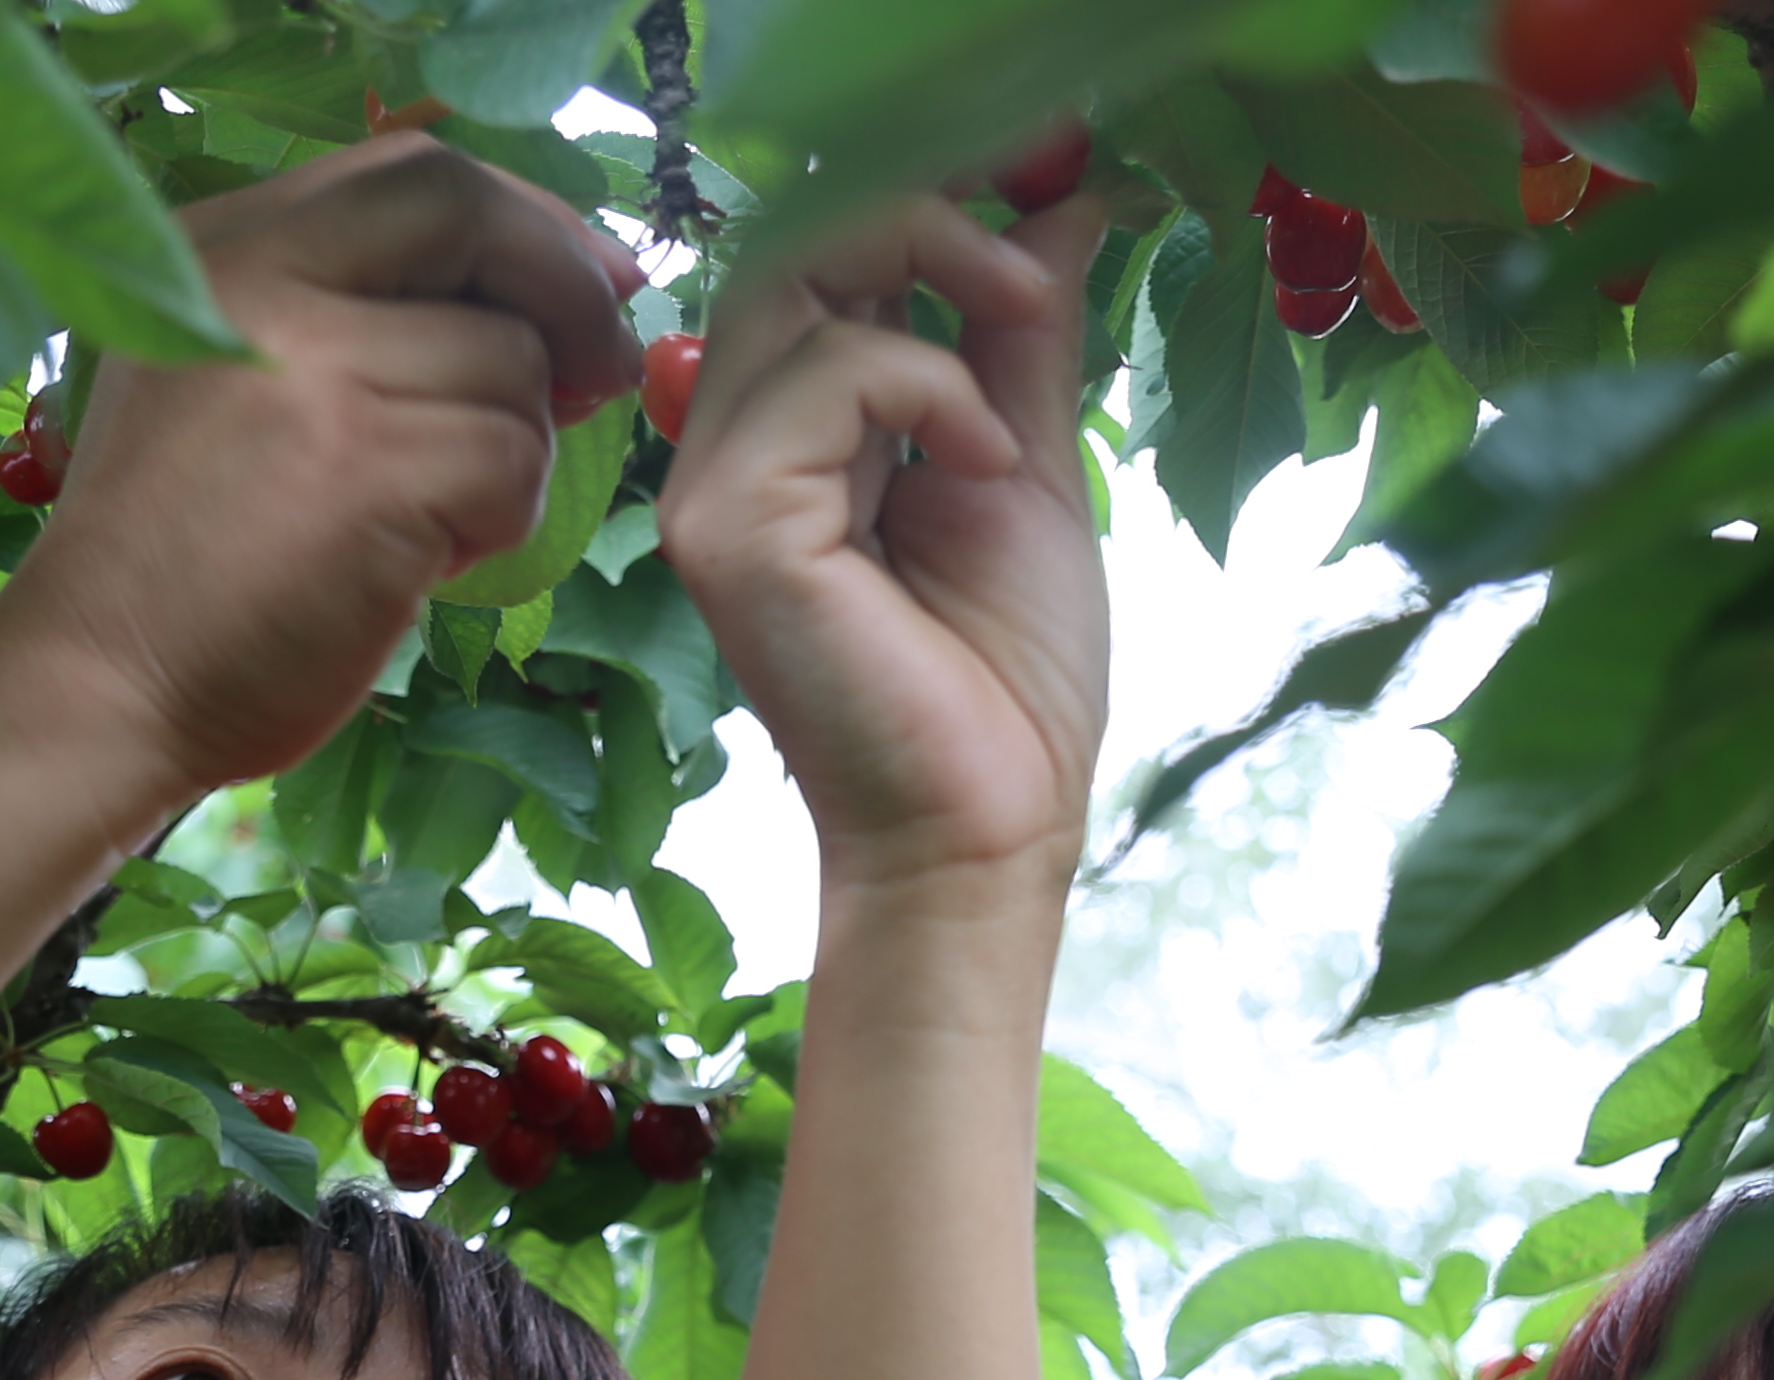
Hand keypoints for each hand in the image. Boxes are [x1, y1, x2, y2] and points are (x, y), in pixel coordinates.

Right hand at [0, 140, 646, 805]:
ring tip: (433, 517)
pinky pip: (511, 459)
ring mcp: (312, 366)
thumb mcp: (246, 384)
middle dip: (564, 285)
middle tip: (599, 370)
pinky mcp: (365, 466)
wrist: (106, 680)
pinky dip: (501, 519)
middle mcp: (261, 277)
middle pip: (468, 213)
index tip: (589, 284)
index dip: (528, 220)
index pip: (415, 173)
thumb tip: (567, 291)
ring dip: (513, 449)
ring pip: (510, 362)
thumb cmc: (191, 556)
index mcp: (228, 245)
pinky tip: (427, 558)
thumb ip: (365, 318)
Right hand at [657, 193, 1110, 894]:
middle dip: (927, 200)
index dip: (927, 185)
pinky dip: (931, 386)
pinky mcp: (727, 524)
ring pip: (796, 274)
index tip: (1042, 153)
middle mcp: (737, 443)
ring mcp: (716, 483)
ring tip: (1024, 357)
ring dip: (940, 273)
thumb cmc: (1003, 687)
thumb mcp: (1028, 465)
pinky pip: (826, 370)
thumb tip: (1058, 198)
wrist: (988, 833)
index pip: (826, 250)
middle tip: (1038, 215)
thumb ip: (1021, 334)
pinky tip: (986, 467)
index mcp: (803, 429)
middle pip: (792, 232)